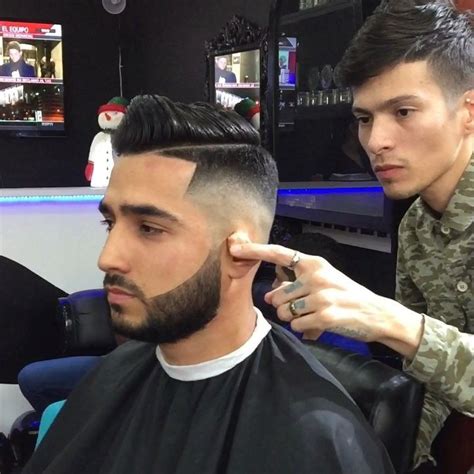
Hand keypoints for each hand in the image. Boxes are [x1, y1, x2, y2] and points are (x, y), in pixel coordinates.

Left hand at [229, 241, 423, 358]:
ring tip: (313, 315)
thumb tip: (269, 294)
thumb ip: (295, 284)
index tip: (235, 247)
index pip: (279, 254)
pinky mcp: (326, 316)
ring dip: (294, 319)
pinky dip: (305, 329)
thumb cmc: (345, 295)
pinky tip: (319, 325)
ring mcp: (322, 296)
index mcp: (314, 263)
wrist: (376, 313)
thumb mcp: (322, 281)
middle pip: (277, 296)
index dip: (255, 251)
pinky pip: (298, 327)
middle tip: (303, 307)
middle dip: (283, 306)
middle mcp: (316, 276)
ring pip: (285, 313)